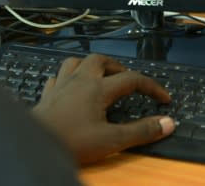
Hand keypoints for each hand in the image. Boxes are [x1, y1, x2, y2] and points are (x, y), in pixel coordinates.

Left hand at [31, 54, 174, 164]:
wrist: (37, 144)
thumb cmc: (73, 141)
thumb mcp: (112, 140)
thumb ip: (141, 131)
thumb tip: (167, 123)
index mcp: (98, 88)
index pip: (132, 79)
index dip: (151, 87)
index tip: (163, 98)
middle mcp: (79, 80)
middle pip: (101, 60)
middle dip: (118, 67)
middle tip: (128, 80)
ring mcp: (61, 85)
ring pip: (76, 62)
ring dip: (90, 65)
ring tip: (100, 76)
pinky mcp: (47, 94)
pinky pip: (57, 77)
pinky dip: (67, 78)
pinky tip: (70, 86)